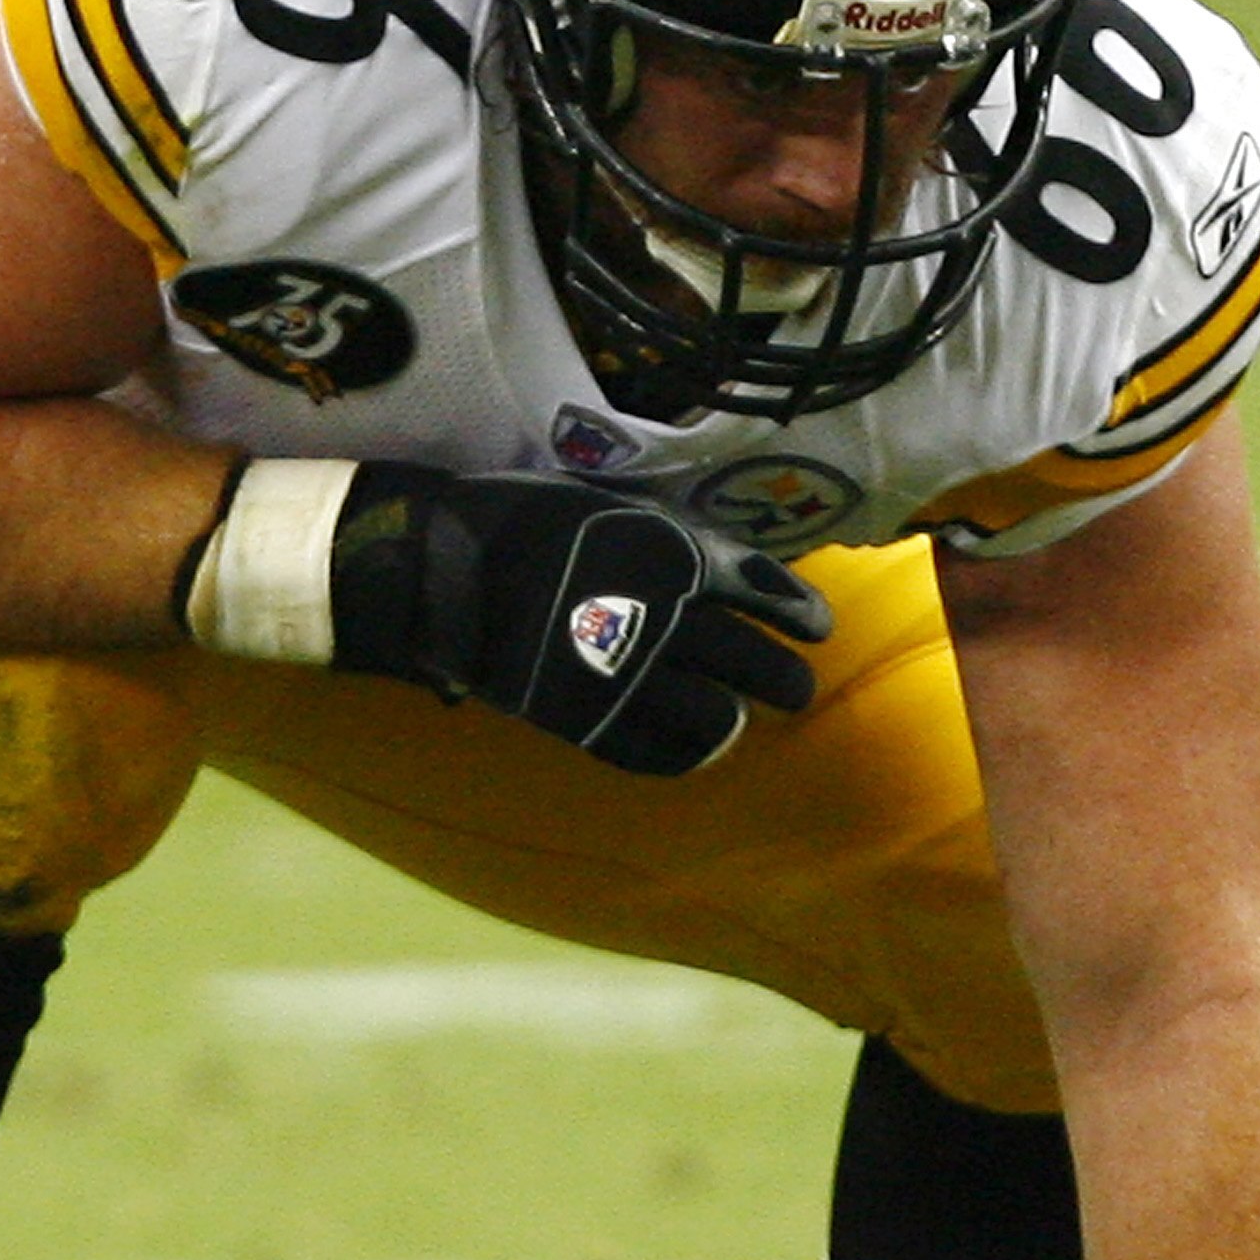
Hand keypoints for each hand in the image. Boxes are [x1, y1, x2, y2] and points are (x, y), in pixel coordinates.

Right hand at [332, 465, 829, 774]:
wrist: (443, 569)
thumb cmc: (524, 518)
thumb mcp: (610, 505)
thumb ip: (672, 538)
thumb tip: (727, 566)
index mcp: (673, 555)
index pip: (764, 590)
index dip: (799, 612)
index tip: (816, 627)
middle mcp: (665, 618)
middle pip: (754, 663)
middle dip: (785, 678)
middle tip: (795, 685)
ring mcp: (627, 677)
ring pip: (716, 718)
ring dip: (736, 720)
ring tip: (738, 720)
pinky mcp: (589, 721)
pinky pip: (657, 754)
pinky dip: (683, 753)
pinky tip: (690, 746)